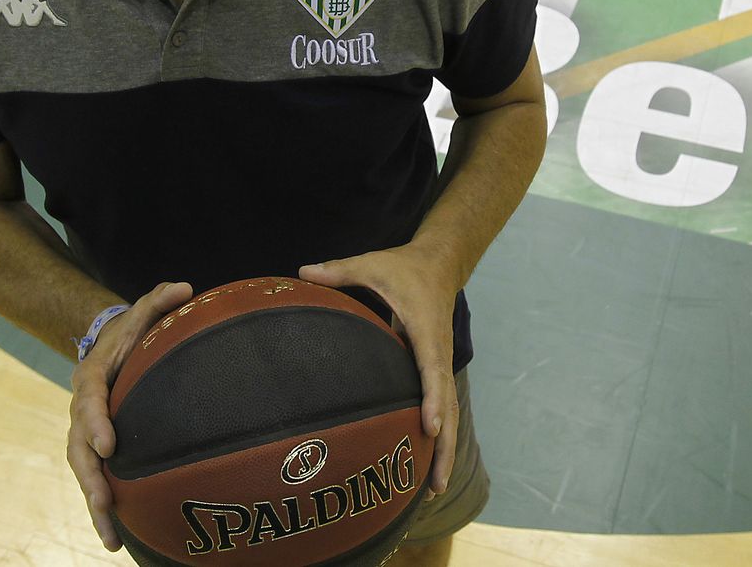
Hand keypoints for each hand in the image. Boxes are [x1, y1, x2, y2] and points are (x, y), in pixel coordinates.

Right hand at [67, 281, 194, 551]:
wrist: (110, 347)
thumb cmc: (133, 332)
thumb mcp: (143, 311)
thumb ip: (160, 299)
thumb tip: (186, 287)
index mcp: (92, 377)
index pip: (89, 399)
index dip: (95, 422)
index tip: (109, 445)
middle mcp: (82, 410)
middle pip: (78, 447)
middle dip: (90, 476)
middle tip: (104, 500)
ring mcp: (86, 433)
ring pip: (84, 472)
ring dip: (95, 503)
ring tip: (111, 536)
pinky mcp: (97, 451)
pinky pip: (97, 479)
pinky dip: (104, 508)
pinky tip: (118, 538)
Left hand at [299, 246, 459, 497]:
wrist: (441, 264)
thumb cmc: (403, 267)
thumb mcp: (372, 264)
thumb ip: (339, 270)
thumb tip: (301, 271)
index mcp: (425, 329)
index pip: (431, 369)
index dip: (431, 399)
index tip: (429, 429)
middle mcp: (439, 352)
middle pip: (448, 404)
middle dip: (445, 444)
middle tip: (436, 484)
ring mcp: (441, 363)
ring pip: (450, 411)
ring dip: (446, 449)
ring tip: (436, 489)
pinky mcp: (437, 368)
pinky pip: (443, 405)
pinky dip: (441, 436)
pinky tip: (429, 463)